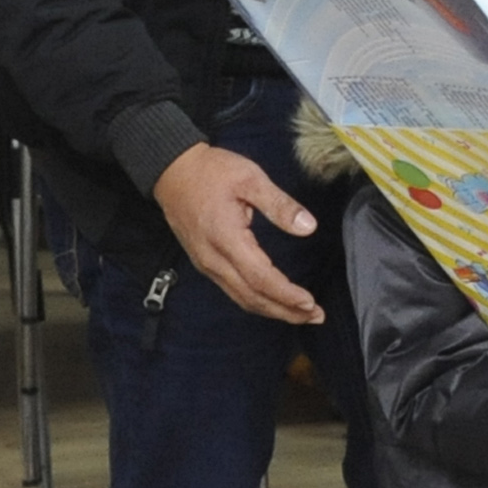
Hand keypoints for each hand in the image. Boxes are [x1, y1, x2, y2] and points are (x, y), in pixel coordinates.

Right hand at [153, 142, 323, 321]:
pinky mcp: (205, 263)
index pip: (260, 278)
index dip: (286, 295)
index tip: (311, 303)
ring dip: (272, 310)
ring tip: (300, 314)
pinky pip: (232, 291)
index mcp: (226, 239)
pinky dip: (256, 301)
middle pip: (252, 297)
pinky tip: (273, 301)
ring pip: (241, 298)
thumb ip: (279, 205)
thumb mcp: (250, 178)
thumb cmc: (211, 171)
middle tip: (315, 316)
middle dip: (285, 311)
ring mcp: (207, 264)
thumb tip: (308, 227)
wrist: (172, 171)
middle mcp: (214, 259)